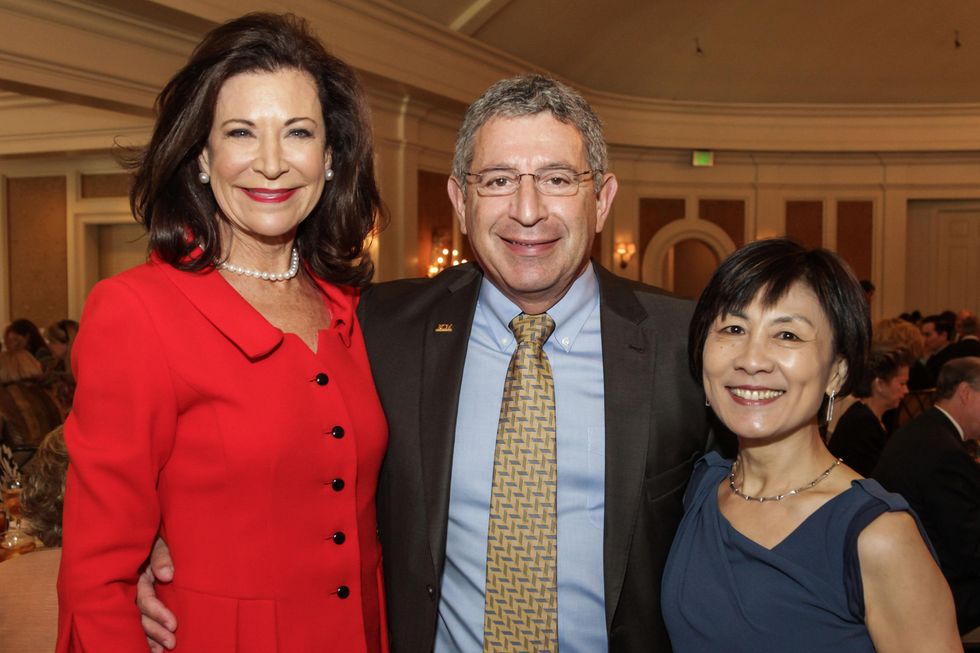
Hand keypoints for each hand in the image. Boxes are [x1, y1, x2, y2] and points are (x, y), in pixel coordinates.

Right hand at [138, 537, 176, 651]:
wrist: (145, 537)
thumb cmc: (153, 540)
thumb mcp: (157, 543)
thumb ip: (162, 556)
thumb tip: (168, 576)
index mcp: (136, 577)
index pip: (145, 599)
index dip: (158, 612)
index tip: (174, 624)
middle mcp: (131, 590)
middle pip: (140, 615)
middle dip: (155, 631)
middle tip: (171, 643)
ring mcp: (133, 597)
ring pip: (137, 622)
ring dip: (149, 637)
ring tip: (162, 651)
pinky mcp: (138, 603)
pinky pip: (138, 622)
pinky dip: (145, 637)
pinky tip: (153, 649)